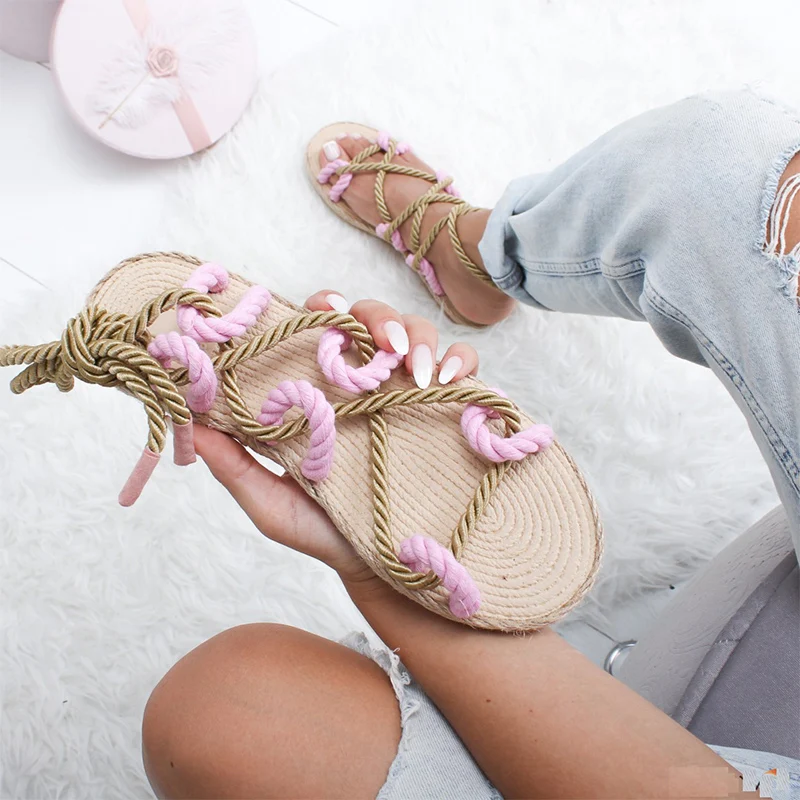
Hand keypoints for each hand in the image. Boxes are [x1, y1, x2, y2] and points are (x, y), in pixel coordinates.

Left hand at [194, 291, 478, 585]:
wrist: (382, 569)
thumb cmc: (324, 531)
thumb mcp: (272, 504)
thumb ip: (235, 467)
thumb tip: (192, 423)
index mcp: (324, 391)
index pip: (322, 329)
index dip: (324, 306)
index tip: (325, 311)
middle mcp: (366, 383)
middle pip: (372, 318)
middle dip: (377, 316)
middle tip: (381, 343)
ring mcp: (408, 392)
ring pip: (418, 331)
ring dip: (418, 337)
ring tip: (417, 371)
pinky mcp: (449, 407)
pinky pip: (464, 366)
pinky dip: (460, 361)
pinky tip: (447, 382)